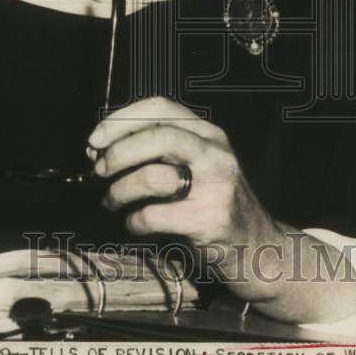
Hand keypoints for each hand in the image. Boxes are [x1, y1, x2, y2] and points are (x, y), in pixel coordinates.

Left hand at [87, 96, 282, 298]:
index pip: (160, 107)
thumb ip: (157, 150)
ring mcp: (216, 186)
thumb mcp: (197, 164)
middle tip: (99, 170)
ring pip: (153, 176)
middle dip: (118, 152)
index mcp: (208, 133)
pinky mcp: (209, 220)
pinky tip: (134, 224)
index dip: (121, 119)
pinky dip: (133, 221)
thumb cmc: (215, 203)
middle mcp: (215, 153)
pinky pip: (154, 216)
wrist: (260, 247)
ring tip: (112, 201)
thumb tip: (100, 147)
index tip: (95, 139)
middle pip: (157, 135)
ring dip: (120, 190)